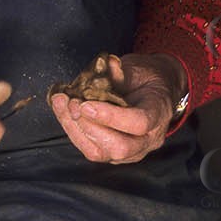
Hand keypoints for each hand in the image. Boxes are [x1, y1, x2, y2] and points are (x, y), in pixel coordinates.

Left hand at [51, 53, 183, 164]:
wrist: (153, 91)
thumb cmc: (146, 78)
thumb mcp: (138, 68)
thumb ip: (120, 71)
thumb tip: (105, 66)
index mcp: (159, 113)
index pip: (139, 123)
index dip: (111, 117)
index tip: (86, 105)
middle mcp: (148, 139)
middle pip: (118, 147)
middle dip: (88, 126)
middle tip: (71, 103)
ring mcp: (131, 151)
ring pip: (99, 153)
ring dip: (75, 128)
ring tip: (61, 104)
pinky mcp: (113, 154)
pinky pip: (90, 149)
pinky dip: (73, 130)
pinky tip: (63, 111)